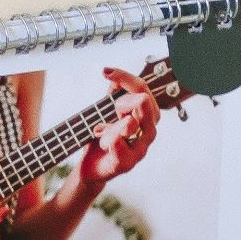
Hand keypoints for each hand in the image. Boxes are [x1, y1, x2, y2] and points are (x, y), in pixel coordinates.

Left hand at [80, 67, 159, 185]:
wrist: (92, 167)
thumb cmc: (102, 137)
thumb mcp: (106, 110)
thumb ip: (113, 93)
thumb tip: (112, 73)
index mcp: (147, 116)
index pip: (143, 89)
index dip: (125, 78)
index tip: (106, 72)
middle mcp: (148, 131)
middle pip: (144, 103)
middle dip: (122, 101)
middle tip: (111, 109)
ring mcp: (140, 149)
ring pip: (131, 124)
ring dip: (112, 123)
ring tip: (100, 129)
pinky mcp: (126, 163)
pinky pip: (120, 147)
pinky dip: (109, 140)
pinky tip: (102, 140)